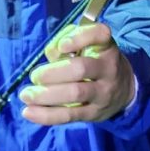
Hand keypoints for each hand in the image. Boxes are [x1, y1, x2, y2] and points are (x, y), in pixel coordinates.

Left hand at [19, 21, 135, 125]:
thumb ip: (66, 42)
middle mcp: (108, 69)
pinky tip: (28, 112)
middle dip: (52, 72)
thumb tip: (51, 53)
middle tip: (35, 76)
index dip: (79, 38)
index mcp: (106, 47)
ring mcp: (103, 93)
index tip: (62, 45)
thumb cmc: (96, 61)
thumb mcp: (88, 46)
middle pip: (81, 69)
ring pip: (74, 94)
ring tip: (26, 95)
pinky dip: (46, 115)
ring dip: (45, 95)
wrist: (123, 90)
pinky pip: (69, 115)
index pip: (99, 35)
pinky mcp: (94, 113)